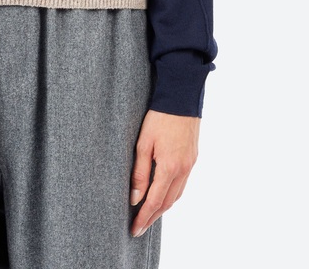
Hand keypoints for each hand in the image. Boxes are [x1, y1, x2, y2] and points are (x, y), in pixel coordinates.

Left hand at [129, 109, 199, 237]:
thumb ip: (139, 172)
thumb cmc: (159, 117)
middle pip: (167, 202)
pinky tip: (163, 194)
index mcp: (170, 167)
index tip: (134, 229)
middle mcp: (183, 170)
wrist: (181, 98)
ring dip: (163, 207)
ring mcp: (190, 165)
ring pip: (176, 195)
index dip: (144, 217)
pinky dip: (171, 194)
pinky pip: (182, 184)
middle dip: (153, 217)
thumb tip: (135, 197)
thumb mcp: (143, 143)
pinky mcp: (192, 158)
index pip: (155, 201)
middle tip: (139, 228)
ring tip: (149, 215)